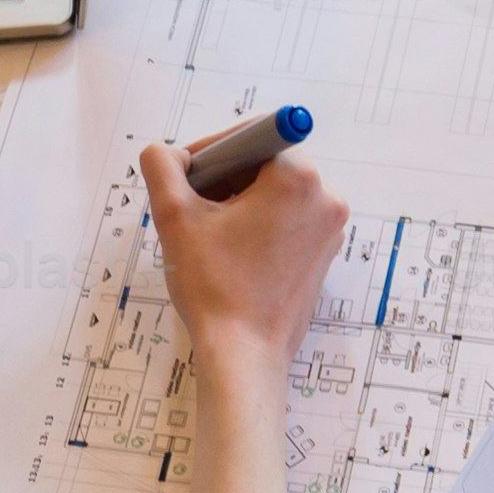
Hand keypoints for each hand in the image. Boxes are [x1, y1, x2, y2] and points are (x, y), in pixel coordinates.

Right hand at [137, 136, 344, 367]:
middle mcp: (325, 198)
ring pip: (274, 194)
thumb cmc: (215, 289)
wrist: (243, 355)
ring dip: (239, 204)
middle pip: (263, 165)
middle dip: (224, 180)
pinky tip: (233, 255)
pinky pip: (287, 222)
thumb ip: (163, 168)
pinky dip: (259, 227)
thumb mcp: (175, 216)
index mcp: (298, 179)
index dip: (210, 154)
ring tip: (212, 239)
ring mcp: (329, 230)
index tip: (188, 180)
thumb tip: (165, 153)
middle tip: (194, 211)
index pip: (248, 138)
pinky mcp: (324, 255)